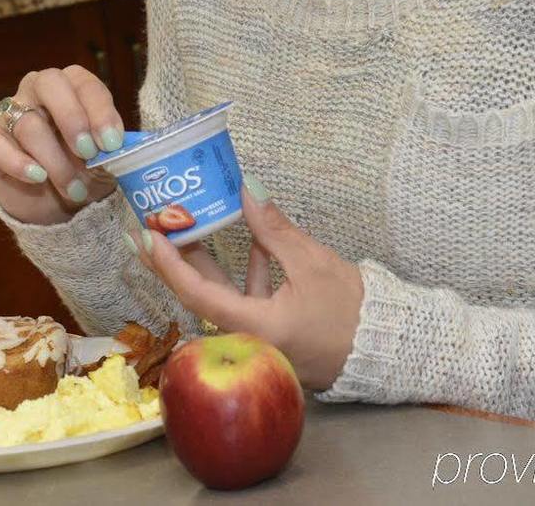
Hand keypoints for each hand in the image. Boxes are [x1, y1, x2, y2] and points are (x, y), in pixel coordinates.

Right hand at [0, 66, 126, 225]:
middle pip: (49, 83)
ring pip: (28, 124)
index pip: (84, 82)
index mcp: (70, 86)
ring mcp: (8, 114)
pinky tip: (38, 178)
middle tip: (88, 152)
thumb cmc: (85, 173)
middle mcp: (36, 91)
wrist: (55, 209)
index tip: (112, 143)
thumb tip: (117, 149)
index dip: (99, 110)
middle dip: (72, 118)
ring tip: (74, 190)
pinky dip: (19, 163)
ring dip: (56, 161)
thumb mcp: (105, 162)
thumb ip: (111, 150)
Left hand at [131, 182, 363, 390]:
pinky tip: (249, 238)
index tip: (147, 235)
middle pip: (199, 295)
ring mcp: (260, 338)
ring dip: (206, 261)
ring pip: (222, 295)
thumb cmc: (353, 311)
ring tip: (186, 225)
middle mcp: (250, 338)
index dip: (168, 264)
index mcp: (256, 327)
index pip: (198, 294)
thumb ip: (274, 228)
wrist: (388, 346)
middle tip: (146, 228)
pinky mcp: (274, 332)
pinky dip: (245, 271)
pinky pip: (248, 299)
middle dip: (172, 260)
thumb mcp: (312, 263)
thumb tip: (246, 188)